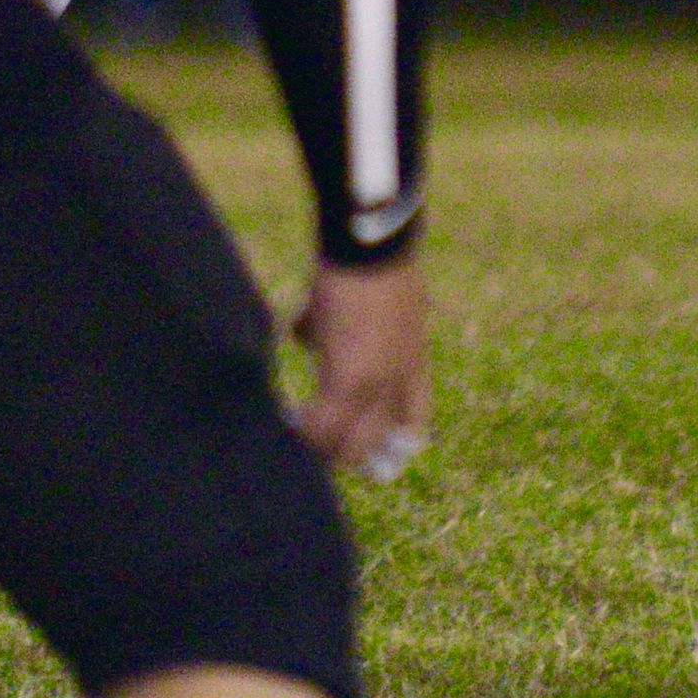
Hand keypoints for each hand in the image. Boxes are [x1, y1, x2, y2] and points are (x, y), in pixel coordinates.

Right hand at [290, 255, 429, 477]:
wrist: (372, 245)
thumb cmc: (370, 264)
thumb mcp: (373, 303)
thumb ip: (345, 328)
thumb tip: (302, 333)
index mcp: (413, 364)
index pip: (410, 425)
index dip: (385, 442)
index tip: (357, 443)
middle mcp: (399, 383)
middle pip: (373, 445)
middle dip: (343, 452)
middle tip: (315, 444)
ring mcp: (377, 385)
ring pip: (348, 444)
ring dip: (320, 445)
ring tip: (296, 436)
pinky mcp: (347, 379)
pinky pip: (322, 424)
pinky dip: (302, 427)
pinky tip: (285, 420)